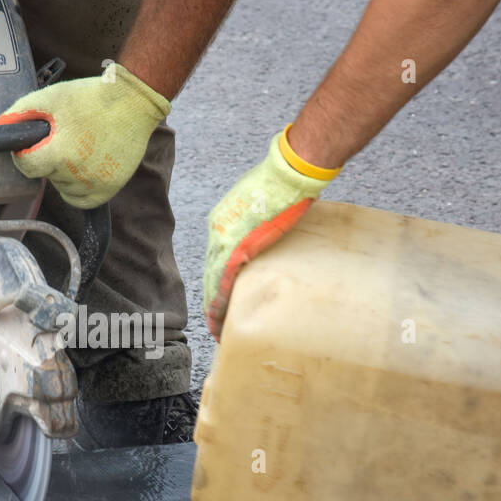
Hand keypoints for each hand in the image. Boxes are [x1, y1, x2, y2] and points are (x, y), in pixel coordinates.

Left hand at [0, 63, 170, 209]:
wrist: (133, 103)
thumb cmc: (91, 98)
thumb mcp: (52, 97)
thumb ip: (21, 112)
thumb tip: (0, 126)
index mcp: (60, 153)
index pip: (27, 166)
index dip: (26, 153)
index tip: (35, 143)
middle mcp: (78, 175)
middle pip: (46, 176)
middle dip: (49, 159)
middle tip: (66, 138)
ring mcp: (95, 184)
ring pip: (63, 189)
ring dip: (64, 174)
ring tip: (79, 148)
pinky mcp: (109, 189)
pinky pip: (82, 200)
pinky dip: (77, 188)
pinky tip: (83, 168)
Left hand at [204, 127, 338, 338]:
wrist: (289, 175)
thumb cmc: (284, 185)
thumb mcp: (263, 205)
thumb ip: (259, 223)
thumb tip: (270, 235)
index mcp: (222, 218)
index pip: (216, 256)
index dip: (216, 279)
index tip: (218, 297)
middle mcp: (217, 229)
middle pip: (211, 270)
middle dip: (212, 296)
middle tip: (215, 320)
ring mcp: (224, 238)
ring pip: (213, 279)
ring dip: (214, 304)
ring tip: (216, 326)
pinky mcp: (236, 247)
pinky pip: (223, 280)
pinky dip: (220, 300)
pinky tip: (219, 317)